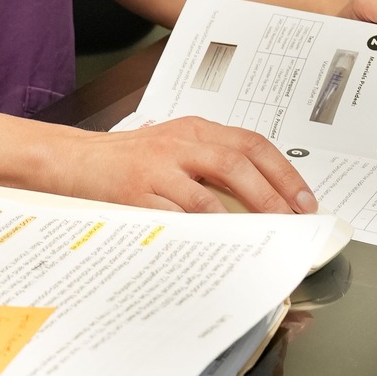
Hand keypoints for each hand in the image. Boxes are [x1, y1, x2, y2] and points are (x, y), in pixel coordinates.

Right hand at [62, 116, 316, 214]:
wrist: (72, 161)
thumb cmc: (126, 160)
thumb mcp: (172, 148)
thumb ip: (210, 164)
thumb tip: (263, 200)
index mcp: (194, 129)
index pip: (250, 143)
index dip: (283, 172)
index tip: (304, 200)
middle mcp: (179, 143)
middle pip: (237, 162)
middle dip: (272, 195)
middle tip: (293, 222)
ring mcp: (157, 168)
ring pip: (210, 192)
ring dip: (242, 218)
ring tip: (264, 239)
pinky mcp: (137, 194)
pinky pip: (177, 216)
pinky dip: (202, 232)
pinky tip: (219, 246)